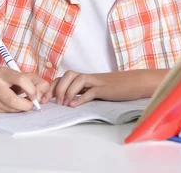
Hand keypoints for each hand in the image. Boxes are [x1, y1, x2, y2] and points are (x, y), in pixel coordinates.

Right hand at [0, 67, 49, 112]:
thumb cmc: (8, 80)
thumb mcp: (23, 76)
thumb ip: (37, 82)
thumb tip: (41, 97)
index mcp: (4, 72)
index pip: (21, 80)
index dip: (32, 90)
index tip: (35, 96)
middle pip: (12, 99)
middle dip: (25, 105)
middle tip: (31, 106)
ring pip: (8, 109)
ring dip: (19, 109)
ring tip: (21, 105)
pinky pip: (3, 113)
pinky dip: (11, 112)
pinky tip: (11, 106)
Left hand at [43, 69, 168, 107]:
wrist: (136, 82)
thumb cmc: (117, 88)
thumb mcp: (98, 88)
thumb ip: (85, 91)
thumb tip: (70, 101)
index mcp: (87, 78)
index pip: (64, 77)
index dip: (52, 86)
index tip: (45, 99)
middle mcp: (90, 77)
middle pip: (68, 75)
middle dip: (57, 87)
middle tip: (54, 102)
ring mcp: (98, 81)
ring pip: (77, 79)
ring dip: (68, 91)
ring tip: (64, 104)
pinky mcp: (106, 88)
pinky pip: (91, 91)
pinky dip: (81, 98)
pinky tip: (74, 106)